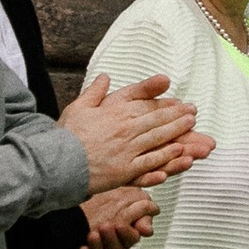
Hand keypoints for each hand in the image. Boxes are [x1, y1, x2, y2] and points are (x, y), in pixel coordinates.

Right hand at [67, 69, 211, 195]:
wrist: (55, 163)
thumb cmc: (66, 136)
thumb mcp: (78, 107)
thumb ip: (95, 91)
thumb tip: (105, 77)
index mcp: (116, 114)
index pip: (146, 106)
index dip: (165, 105)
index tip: (179, 103)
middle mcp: (125, 130)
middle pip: (157, 121)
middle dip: (177, 116)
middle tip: (193, 113)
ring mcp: (127, 151)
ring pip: (158, 139)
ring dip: (177, 132)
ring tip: (192, 127)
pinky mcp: (125, 170)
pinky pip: (151, 163)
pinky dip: (166, 157)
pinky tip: (179, 154)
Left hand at [75, 182, 156, 248]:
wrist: (86, 202)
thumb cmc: (112, 201)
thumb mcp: (130, 201)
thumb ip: (143, 212)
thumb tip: (148, 230)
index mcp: (128, 234)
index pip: (132, 238)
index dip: (127, 233)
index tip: (120, 225)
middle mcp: (114, 243)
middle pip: (116, 248)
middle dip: (111, 238)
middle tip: (105, 226)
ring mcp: (99, 248)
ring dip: (97, 245)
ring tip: (93, 235)